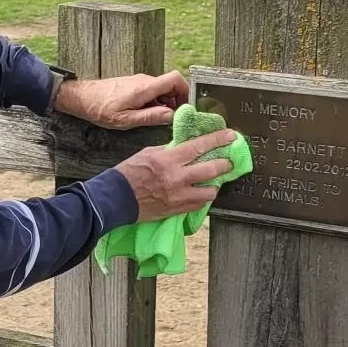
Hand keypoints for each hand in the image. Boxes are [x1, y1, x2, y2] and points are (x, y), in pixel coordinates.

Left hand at [53, 71, 187, 129]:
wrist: (82, 98)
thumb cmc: (101, 109)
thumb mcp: (126, 120)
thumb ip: (151, 117)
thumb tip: (172, 115)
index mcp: (145, 87)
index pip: (175, 79)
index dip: (186, 91)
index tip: (186, 107)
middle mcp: (144, 81)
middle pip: (172, 85)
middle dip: (177, 101)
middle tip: (173, 118)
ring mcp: (140, 81)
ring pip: (162, 89)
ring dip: (166, 103)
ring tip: (159, 118)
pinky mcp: (135, 85)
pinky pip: (153, 91)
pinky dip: (156, 102)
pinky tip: (148, 114)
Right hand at [114, 129, 238, 221]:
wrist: (117, 198)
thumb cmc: (129, 173)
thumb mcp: (148, 153)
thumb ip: (169, 150)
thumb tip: (185, 147)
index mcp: (168, 160)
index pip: (199, 146)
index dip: (217, 140)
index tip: (230, 136)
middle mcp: (176, 178)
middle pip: (211, 170)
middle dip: (225, 164)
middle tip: (230, 161)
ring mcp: (178, 196)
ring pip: (210, 192)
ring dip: (215, 185)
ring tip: (214, 181)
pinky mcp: (177, 210)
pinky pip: (199, 205)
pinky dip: (202, 198)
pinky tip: (201, 193)